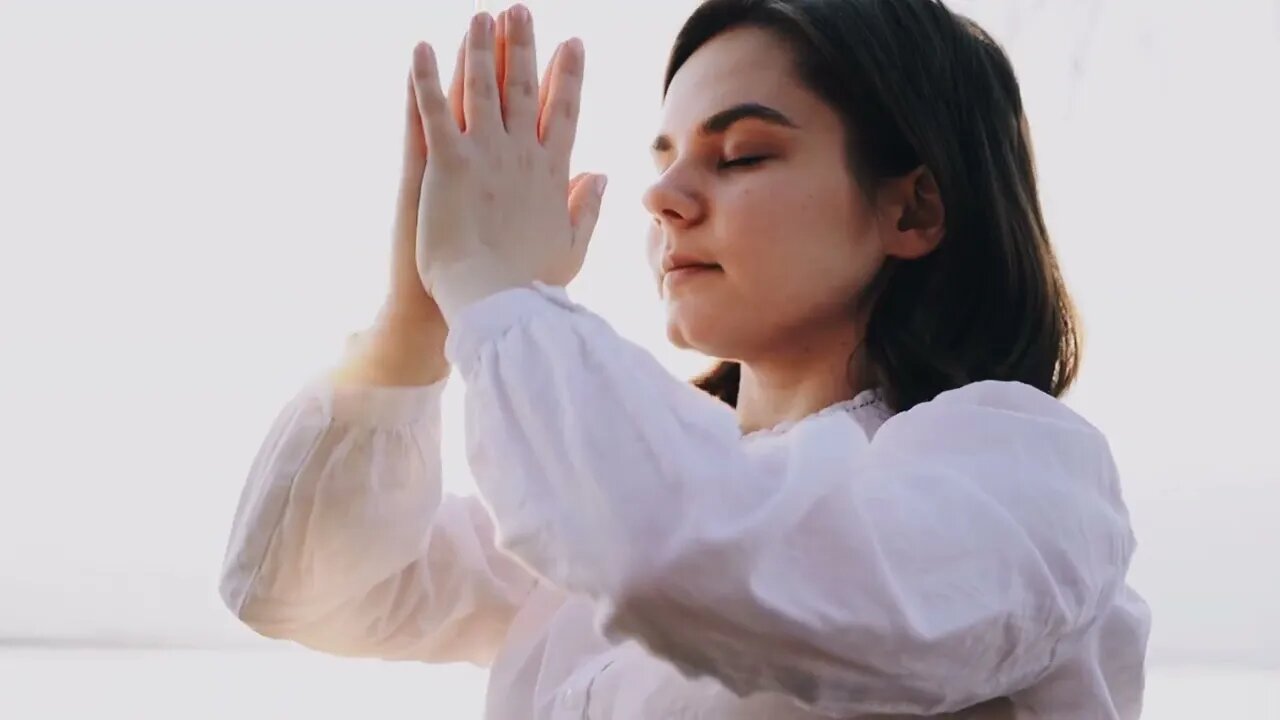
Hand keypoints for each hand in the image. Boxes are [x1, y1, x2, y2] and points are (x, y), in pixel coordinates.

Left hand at [409, 7, 606, 320]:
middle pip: (525, 88)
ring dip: (480, 48)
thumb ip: (588, 207)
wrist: (495, 303)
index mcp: (553, 175)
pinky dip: (425, 77)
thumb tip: (601, 174)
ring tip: (480, 15)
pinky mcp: (446, 164)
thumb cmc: (532, 285)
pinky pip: (433, 110)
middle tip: (521, 10)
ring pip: (481, 88)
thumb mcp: (572, 247)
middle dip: (524, 46)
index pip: (565, 112)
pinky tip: (420, 47)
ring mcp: (485, 156)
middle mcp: (522, 156)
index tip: (573, 43)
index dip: (569, 75)